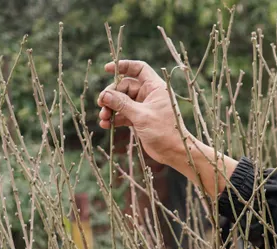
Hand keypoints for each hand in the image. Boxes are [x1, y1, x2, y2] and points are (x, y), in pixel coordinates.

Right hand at [97, 59, 237, 194]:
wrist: (175, 153)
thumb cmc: (164, 131)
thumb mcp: (141, 116)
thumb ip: (122, 104)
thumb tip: (104, 95)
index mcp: (155, 87)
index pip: (139, 69)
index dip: (124, 66)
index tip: (107, 69)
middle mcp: (150, 95)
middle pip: (125, 86)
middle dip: (112, 94)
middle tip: (101, 103)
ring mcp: (144, 107)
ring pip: (122, 101)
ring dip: (111, 108)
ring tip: (103, 117)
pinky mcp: (139, 119)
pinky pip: (123, 114)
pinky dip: (115, 118)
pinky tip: (106, 125)